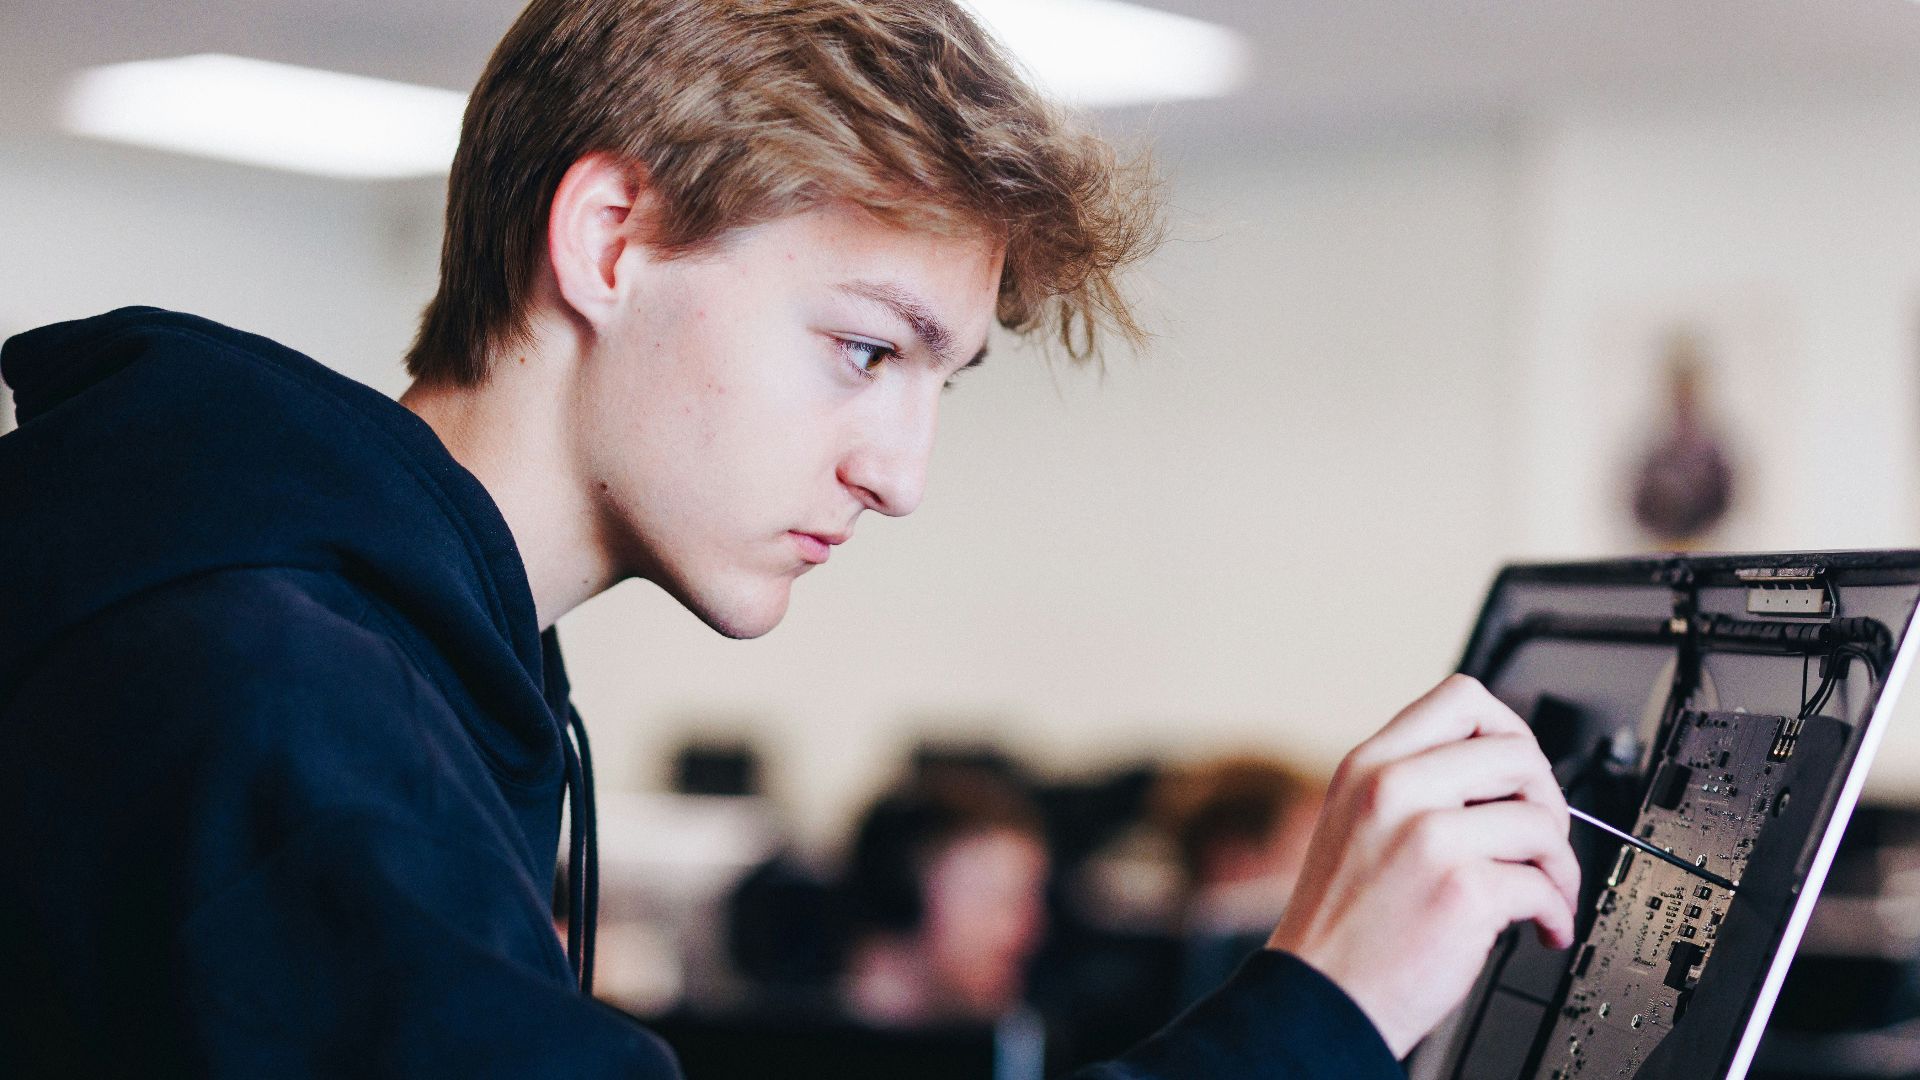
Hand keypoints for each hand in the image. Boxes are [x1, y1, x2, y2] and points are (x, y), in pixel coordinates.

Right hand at [1266, 674, 1578, 1057]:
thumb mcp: (1355, 823)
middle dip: (1548, 800)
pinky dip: (1557, 914)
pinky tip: (1541, 931)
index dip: (1509, 729)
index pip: (1461, 699)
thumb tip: (1502, 772)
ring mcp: (1428, 839)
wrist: (1319, 999)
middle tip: (1540, 840)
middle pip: (1517, 751)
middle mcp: (1394, 791)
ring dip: (1562, 865)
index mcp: (1368, 767)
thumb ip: (1413, 786)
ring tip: (1547, 893)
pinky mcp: (1462, 892)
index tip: (1517, 774)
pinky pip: (1544, 885)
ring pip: (1541, 819)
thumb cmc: (1341, 924)